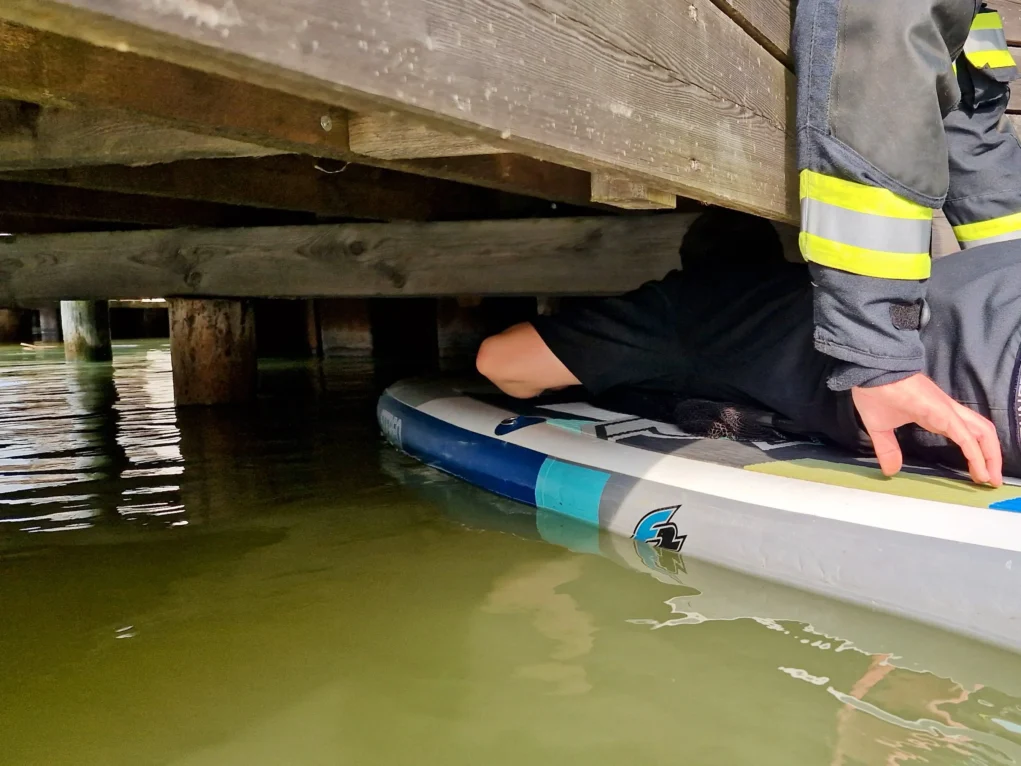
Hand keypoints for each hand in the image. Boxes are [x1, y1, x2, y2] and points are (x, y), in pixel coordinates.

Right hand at [851, 373, 1002, 486]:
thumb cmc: (875, 393)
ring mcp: (947, 411)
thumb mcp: (880, 428)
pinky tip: (979, 469)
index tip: (977, 474)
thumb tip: (891, 470)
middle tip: (990, 480)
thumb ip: (887, 449)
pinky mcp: (942, 413)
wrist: (870, 372)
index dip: (976, 453)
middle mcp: (948, 412)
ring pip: (981, 433)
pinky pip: (965, 436)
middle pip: (982, 433)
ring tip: (990, 478)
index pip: (966, 434)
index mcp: (936, 415)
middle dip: (991, 457)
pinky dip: (975, 454)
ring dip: (990, 457)